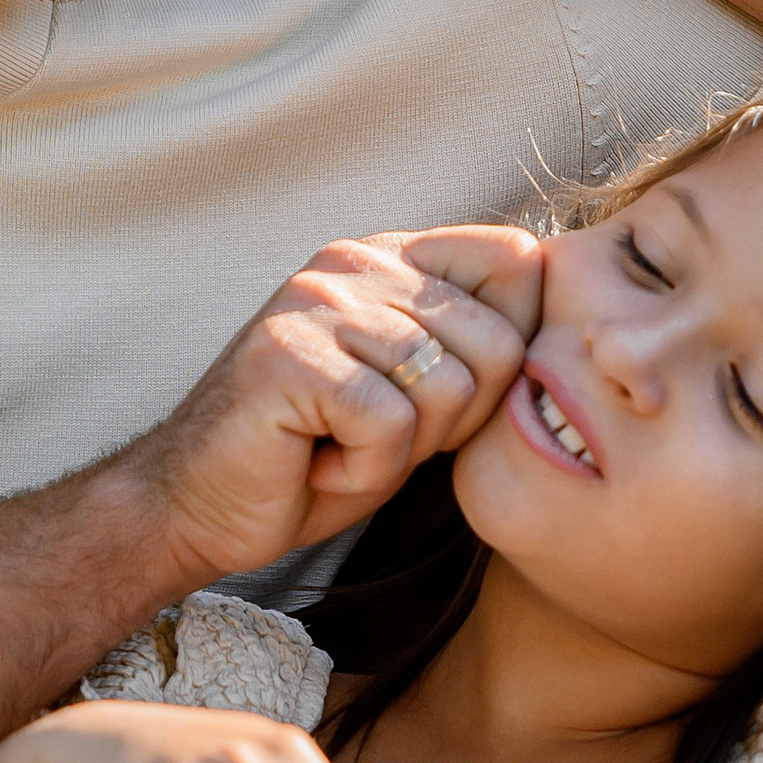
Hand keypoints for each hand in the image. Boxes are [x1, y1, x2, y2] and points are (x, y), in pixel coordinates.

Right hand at [129, 225, 544, 588]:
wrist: (197, 504)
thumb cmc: (313, 456)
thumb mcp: (414, 394)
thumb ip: (473, 347)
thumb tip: (564, 328)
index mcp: (390, 257)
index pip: (516, 261)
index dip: (510, 350)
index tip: (445, 399)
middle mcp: (354, 262)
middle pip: (498, 343)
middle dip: (454, 421)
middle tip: (376, 435)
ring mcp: (317, 302)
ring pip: (448, 389)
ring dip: (403, 450)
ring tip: (339, 444)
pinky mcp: (289, 357)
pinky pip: (388, 426)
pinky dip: (362, 470)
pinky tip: (315, 462)